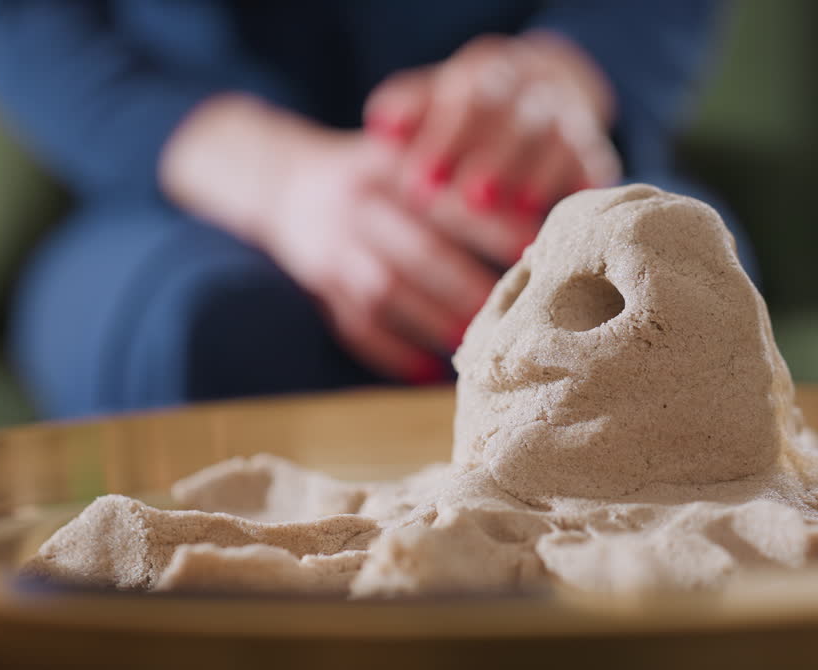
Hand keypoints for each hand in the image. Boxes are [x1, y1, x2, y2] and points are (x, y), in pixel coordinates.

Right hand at [159, 94, 499, 381]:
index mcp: (388, 167)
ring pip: (385, 293)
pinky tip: (425, 371)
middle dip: (466, 285)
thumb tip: (530, 201)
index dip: (491, 226)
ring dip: (431, 322)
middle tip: (513, 312)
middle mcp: (358, 207)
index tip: (534, 249)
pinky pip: (354, 326)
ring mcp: (333, 249)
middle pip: (417, 251)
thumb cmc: (374, 169)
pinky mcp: (319, 286)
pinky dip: (390, 353)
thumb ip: (457, 164)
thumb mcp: (406, 149)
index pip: (446, 198)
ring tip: (473, 345)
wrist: (283, 181)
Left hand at [365, 32, 621, 219]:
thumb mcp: (439, 96)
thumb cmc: (473, 104)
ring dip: (541, 173)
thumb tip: (379, 126)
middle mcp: (533, 90)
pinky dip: (586, 182)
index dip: (446, 139)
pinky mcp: (594, 146)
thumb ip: (410, 110)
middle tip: (472, 200)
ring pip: (560, 139)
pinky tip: (572, 209)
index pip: (467, 100)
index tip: (422, 181)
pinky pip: (596, 161)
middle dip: (496, 158)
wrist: (542, 83)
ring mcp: (569, 116)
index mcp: (489, 74)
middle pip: (517, 119)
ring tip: (522, 207)